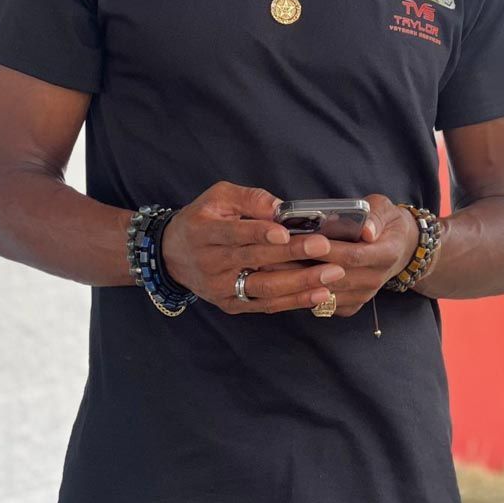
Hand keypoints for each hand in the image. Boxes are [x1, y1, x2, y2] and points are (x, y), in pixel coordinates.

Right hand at [160, 180, 347, 313]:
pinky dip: (293, 301)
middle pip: (254, 260)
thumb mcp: (217, 197)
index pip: (233, 233)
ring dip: (299, 284)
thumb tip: (279, 207)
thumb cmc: (202, 219)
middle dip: (292, 254)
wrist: (172, 255)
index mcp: (204, 232)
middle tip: (324, 248)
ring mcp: (220, 288)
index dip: (258, 233)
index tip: (284, 232)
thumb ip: (248, 198)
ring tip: (331, 275)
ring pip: (263, 288)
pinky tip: (319, 294)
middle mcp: (210, 263)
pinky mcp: (231, 305)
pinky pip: (264, 305)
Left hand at [255, 195, 419, 317]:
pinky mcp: (351, 305)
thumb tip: (366, 229)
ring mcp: (363, 295)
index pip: (352, 256)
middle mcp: (375, 279)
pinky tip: (280, 281)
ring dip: (296, 283)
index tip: (303, 242)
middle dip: (302, 267)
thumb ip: (375, 217)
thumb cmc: (384, 223)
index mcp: (385, 254)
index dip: (327, 252)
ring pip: (325, 294)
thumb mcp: (384, 209)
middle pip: (334, 277)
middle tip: (272, 256)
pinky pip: (323, 305)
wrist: (398, 248)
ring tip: (268, 268)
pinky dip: (302, 294)